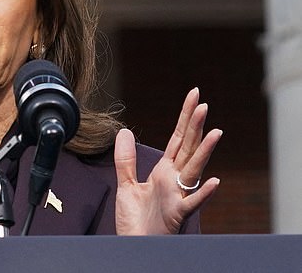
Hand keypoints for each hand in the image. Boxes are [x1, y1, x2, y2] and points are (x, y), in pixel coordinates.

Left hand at [114, 88, 221, 234]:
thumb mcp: (126, 184)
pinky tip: (214, 181)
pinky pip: (191, 202)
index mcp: (164, 171)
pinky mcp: (176, 214)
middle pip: (188, 148)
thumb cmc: (135, 220)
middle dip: (195, 126)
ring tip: (215, 132)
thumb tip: (125, 131)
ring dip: (204, 152)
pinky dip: (203, 193)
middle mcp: (174, 180)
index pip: (178, 139)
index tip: (194, 96)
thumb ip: (126, 159)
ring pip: (194, 170)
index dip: (186, 117)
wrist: (134, 245)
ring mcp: (177, 196)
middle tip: (203, 104)